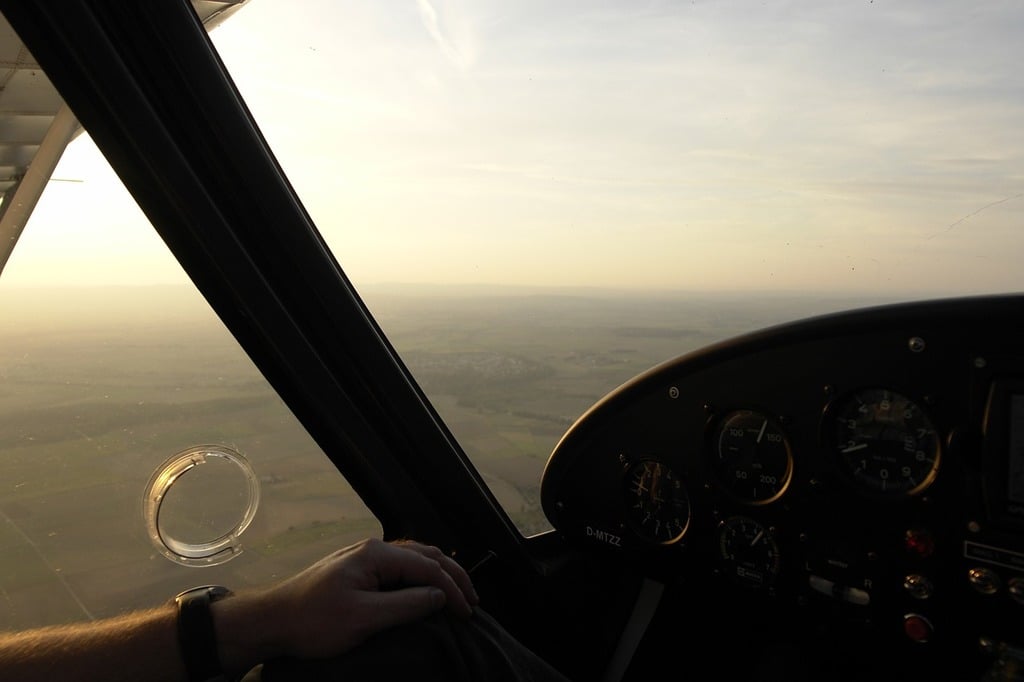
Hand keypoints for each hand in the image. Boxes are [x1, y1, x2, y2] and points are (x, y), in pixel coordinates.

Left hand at [248, 538, 479, 660]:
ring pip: (414, 559)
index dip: (453, 590)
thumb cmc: (312, 621)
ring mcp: (364, 558)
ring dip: (439, 575)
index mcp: (376, 554)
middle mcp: (373, 549)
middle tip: (473, 601)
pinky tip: (426, 589)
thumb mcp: (363, 618)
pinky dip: (421, 577)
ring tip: (458, 594)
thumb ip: (406, 605)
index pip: (429, 567)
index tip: (467, 615)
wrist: (271, 620)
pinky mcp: (357, 571)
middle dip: (453, 576)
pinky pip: (400, 568)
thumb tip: (440, 597)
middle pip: (426, 555)